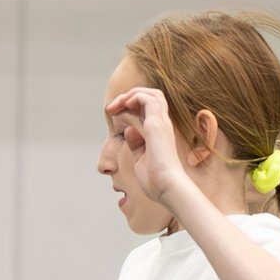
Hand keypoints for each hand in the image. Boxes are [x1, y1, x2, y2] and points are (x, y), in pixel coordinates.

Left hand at [104, 85, 189, 206]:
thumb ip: (137, 144)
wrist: (167, 187)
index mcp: (159, 132)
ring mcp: (161, 122)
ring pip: (151, 93)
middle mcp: (163, 124)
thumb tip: (129, 131)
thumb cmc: (156, 180)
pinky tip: (124, 105)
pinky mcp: (157, 123)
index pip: (148, 108)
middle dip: (129, 96)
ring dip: (130, 94)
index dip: (130, 105)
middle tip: (112, 107)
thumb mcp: (142, 158)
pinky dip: (134, 97)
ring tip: (116, 105)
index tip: (114, 113)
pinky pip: (147, 98)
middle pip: (150, 96)